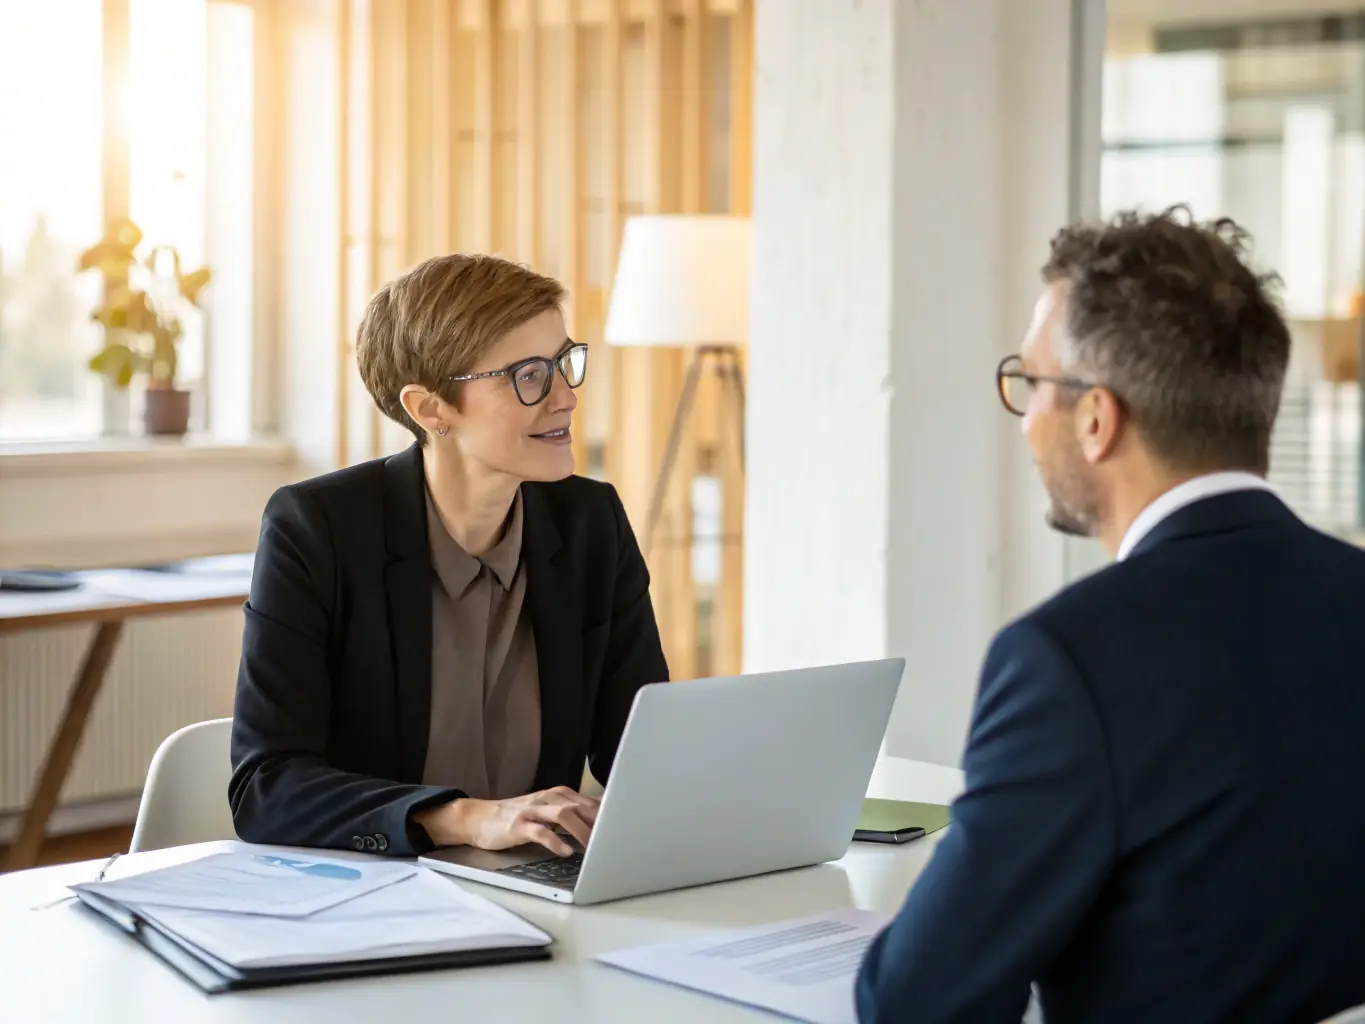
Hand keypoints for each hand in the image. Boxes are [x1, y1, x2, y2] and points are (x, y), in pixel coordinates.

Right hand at [416, 787, 599, 857]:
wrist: (480, 818)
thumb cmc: (519, 817)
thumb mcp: (547, 812)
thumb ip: (571, 815)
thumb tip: (601, 825)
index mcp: (558, 795)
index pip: (590, 802)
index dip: (609, 815)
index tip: (626, 827)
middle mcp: (548, 798)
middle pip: (581, 806)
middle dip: (600, 823)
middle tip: (616, 839)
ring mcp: (532, 810)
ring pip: (564, 815)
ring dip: (582, 831)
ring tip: (594, 847)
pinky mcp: (518, 825)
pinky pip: (540, 832)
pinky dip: (555, 841)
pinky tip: (566, 852)